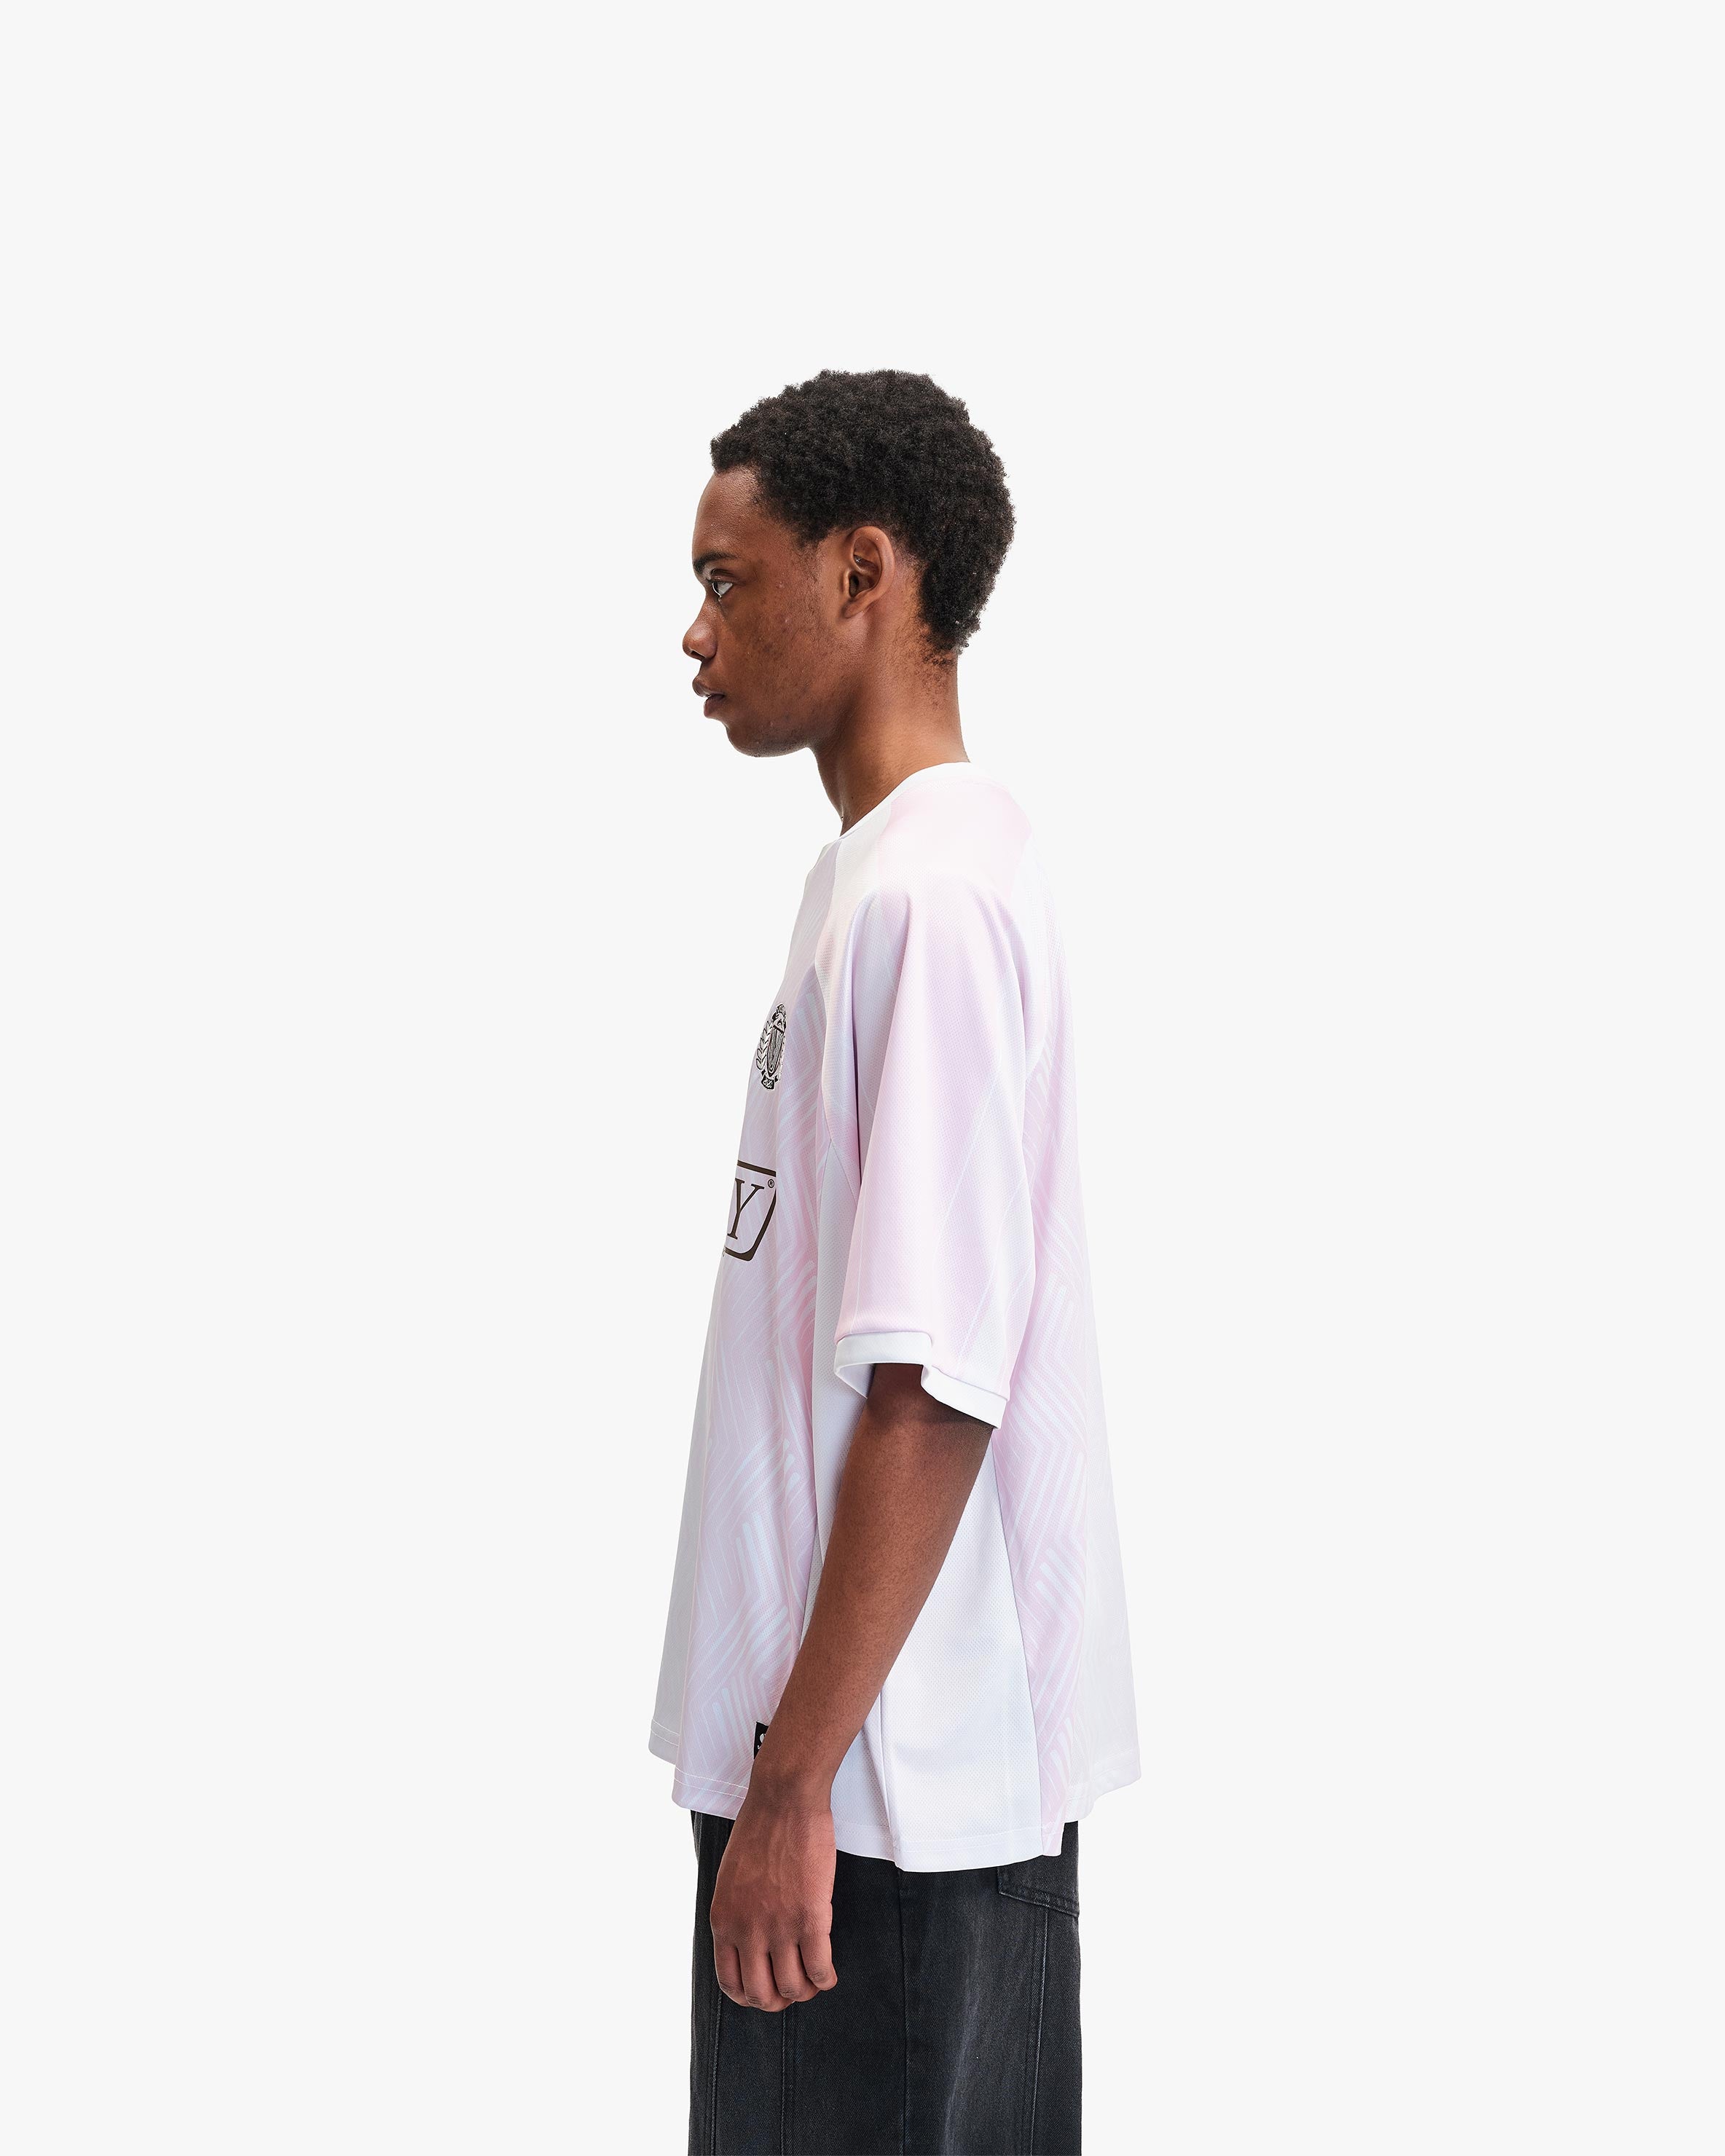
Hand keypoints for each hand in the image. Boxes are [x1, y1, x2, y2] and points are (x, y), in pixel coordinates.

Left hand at [708, 1779, 837, 2010]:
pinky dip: (826, 1979)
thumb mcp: (730, 1879)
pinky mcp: (811, 1918)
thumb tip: (748, 1943)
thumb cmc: (760, 1830)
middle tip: (793, 1988)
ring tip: (814, 1979)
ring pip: (792, 1987)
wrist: (784, 1800)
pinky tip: (829, 1973)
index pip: (731, 1982)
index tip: (765, 1991)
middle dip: (779, 2001)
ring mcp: (779, 1927)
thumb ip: (736, 1914)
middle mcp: (747, 1930)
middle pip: (761, 1994)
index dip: (751, 1996)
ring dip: (806, 1990)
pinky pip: (820, 1969)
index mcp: (723, 1920)